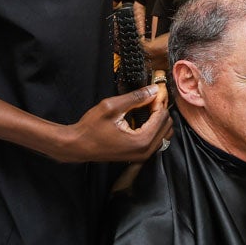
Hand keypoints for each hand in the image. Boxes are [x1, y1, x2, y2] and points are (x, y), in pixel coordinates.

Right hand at [52, 85, 171, 163]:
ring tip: (148, 105)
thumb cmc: (90, 129)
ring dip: (159, 118)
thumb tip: (153, 90)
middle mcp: (146, 151)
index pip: (162, 116)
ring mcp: (143, 155)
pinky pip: (157, 139)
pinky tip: (145, 116)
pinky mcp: (140, 155)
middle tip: (150, 96)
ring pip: (164, 133)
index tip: (154, 89)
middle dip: (160, 109)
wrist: (79, 146)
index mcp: (141, 141)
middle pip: (167, 125)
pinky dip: (155, 127)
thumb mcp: (111, 107)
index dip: (159, 100)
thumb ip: (135, 98)